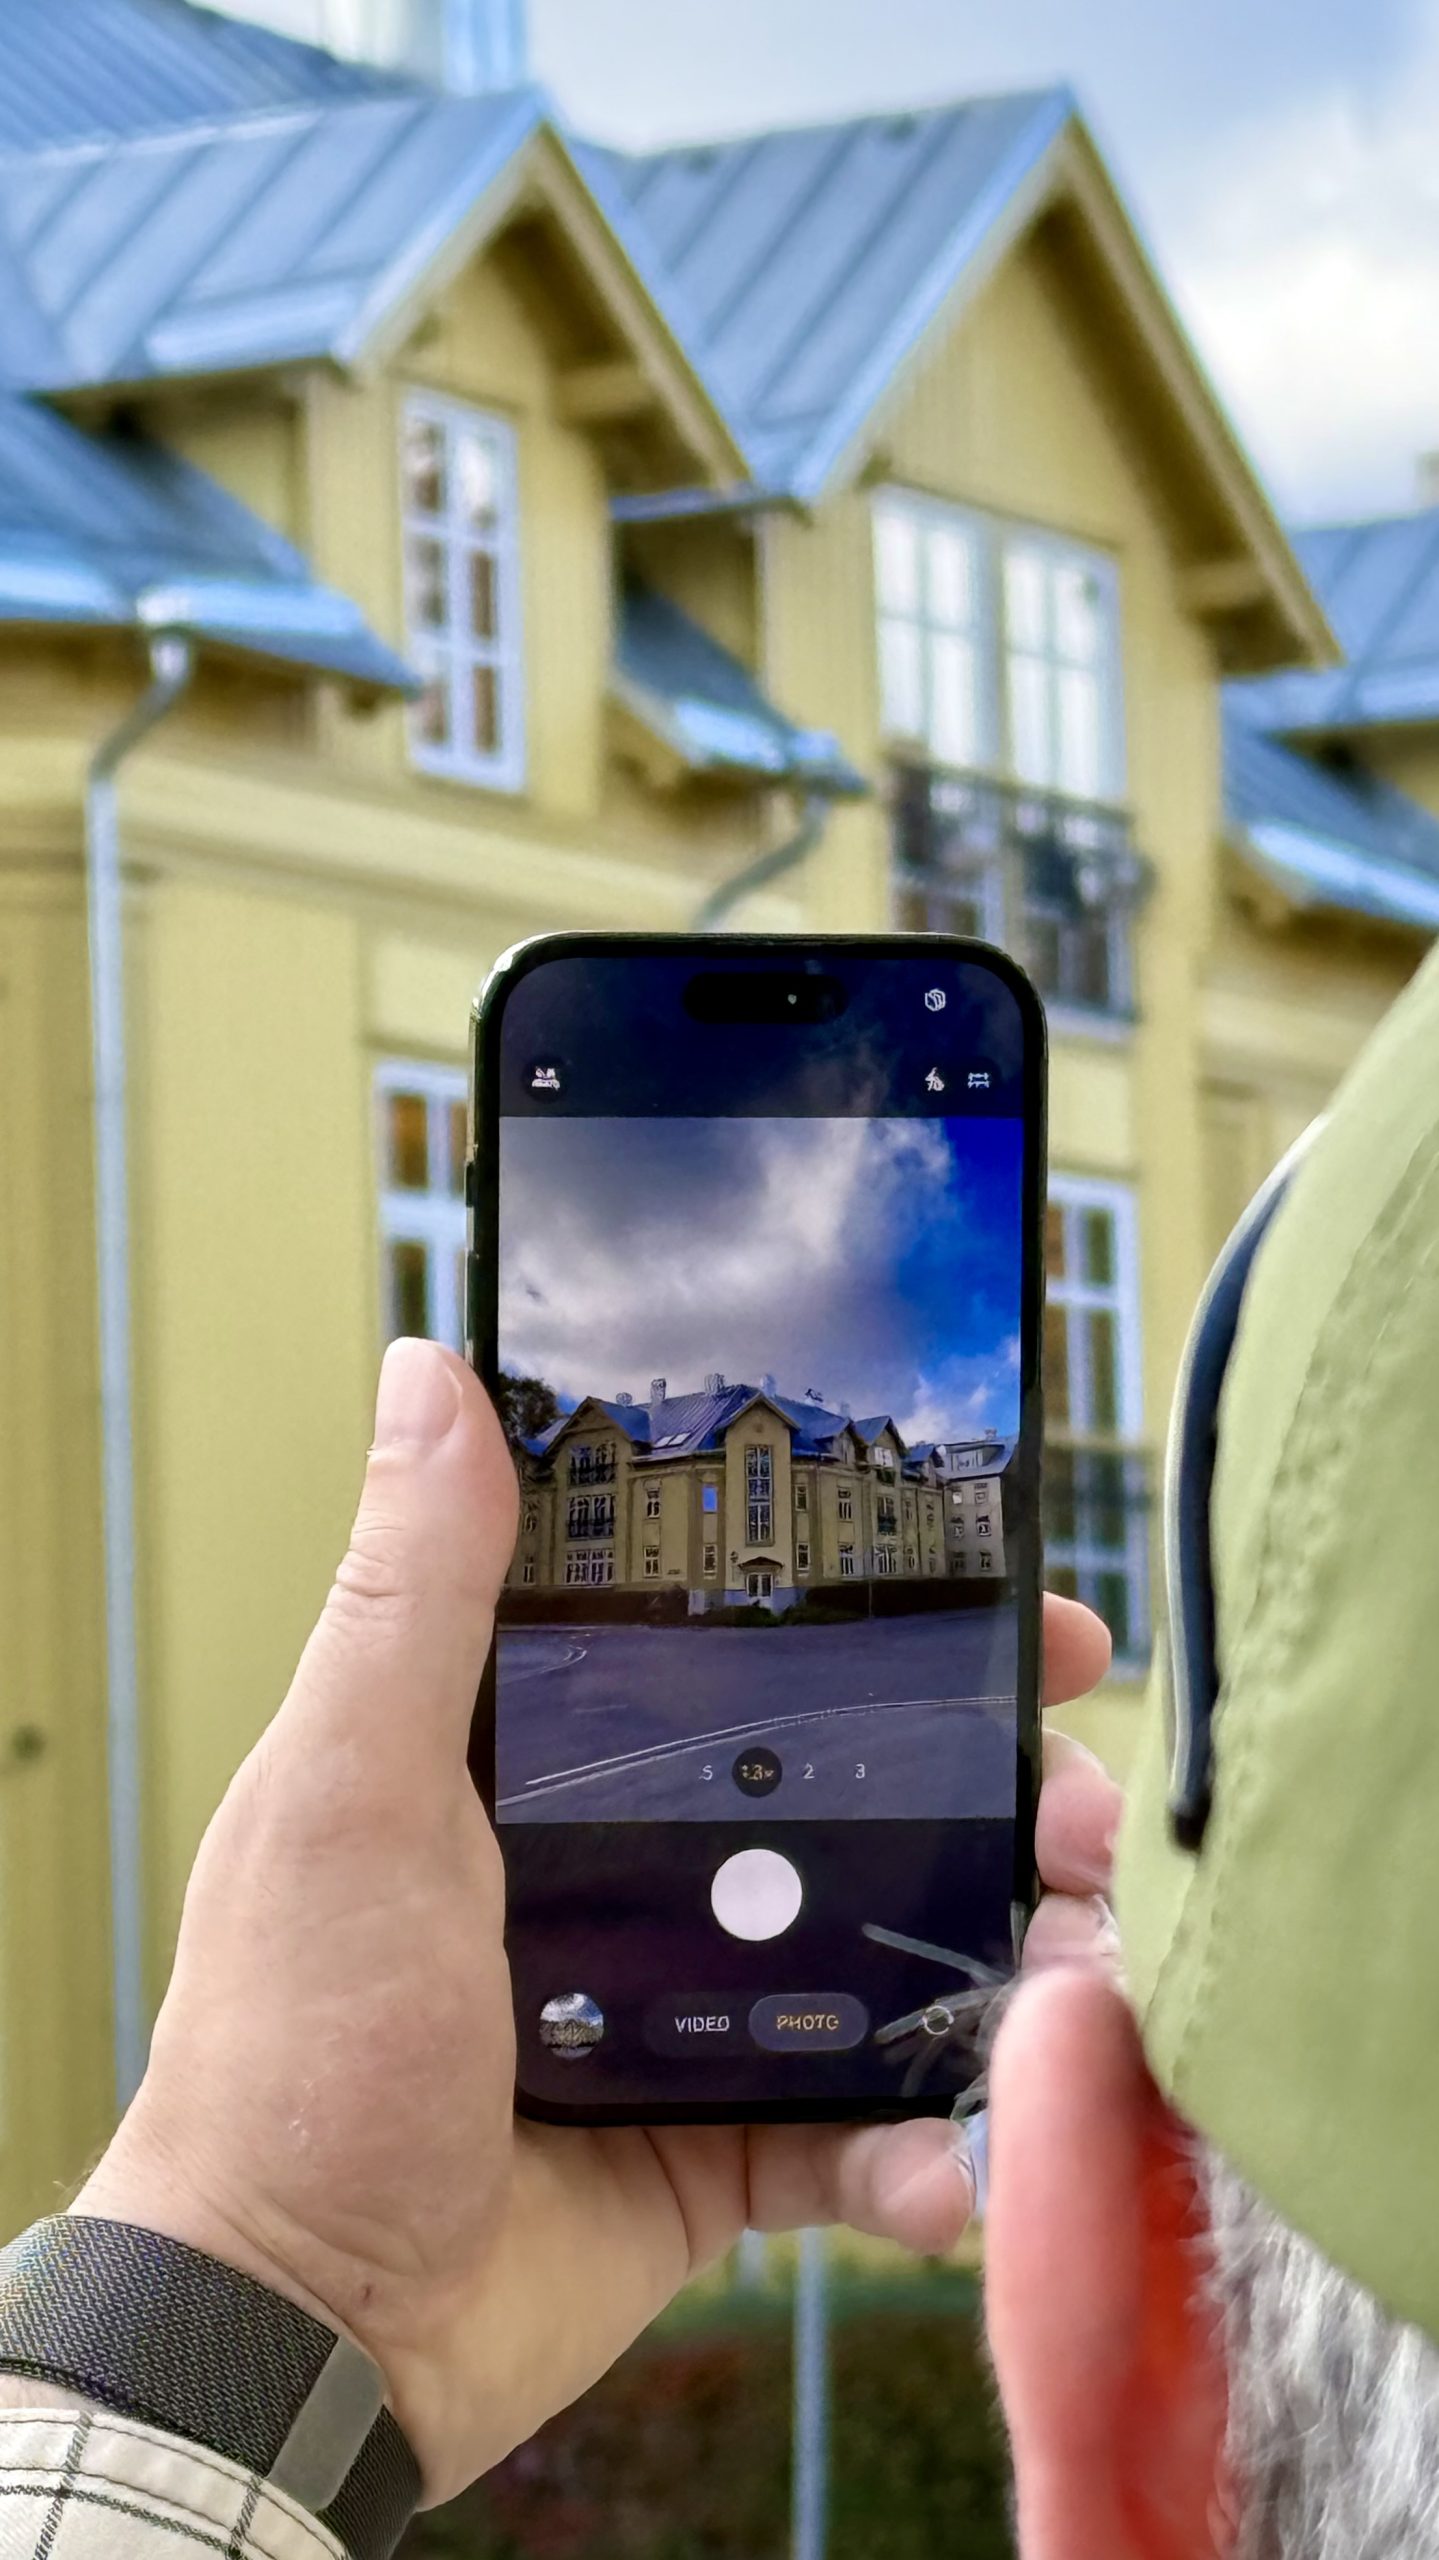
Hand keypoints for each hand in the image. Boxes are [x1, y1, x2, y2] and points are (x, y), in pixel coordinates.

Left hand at [76, 1341, 1113, 2505]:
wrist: (296, 2337)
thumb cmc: (296, 2046)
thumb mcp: (351, 1791)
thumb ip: (414, 1595)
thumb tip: (430, 1372)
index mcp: (553, 1762)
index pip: (749, 1647)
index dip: (886, 1613)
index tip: (1009, 1589)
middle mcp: (636, 1865)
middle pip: (860, 1794)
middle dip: (999, 1793)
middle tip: (1086, 1810)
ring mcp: (689, 2009)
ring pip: (890, 1955)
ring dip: (1001, 1964)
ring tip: (1072, 1984)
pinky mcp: (721, 2149)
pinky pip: (858, 2136)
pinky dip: (924, 2154)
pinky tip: (955, 2165)